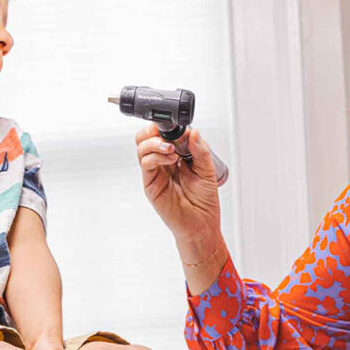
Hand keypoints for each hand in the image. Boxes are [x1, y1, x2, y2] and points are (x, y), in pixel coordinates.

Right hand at [135, 124, 220, 248]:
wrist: (201, 225)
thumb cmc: (204, 202)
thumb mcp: (207, 169)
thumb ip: (200, 150)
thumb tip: (193, 131)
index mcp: (177, 156)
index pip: (163, 133)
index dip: (166, 125)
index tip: (177, 125)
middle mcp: (163, 162)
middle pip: (146, 137)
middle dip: (154, 130)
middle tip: (168, 135)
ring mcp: (155, 173)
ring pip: (142, 147)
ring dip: (155, 143)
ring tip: (171, 150)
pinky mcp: (150, 184)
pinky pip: (146, 163)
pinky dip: (156, 156)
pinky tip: (170, 160)